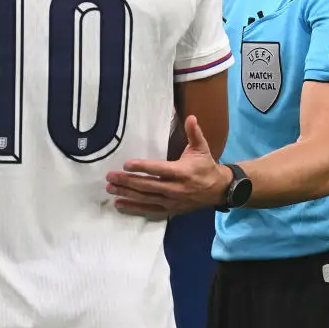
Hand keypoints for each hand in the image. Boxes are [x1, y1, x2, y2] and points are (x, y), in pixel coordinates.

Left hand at [106, 115, 231, 217]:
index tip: (126, 164)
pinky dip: (134, 208)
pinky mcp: (170, 210)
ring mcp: (171, 202)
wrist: (218, 190)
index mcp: (182, 172)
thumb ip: (194, 133)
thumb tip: (191, 117)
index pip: (158, 169)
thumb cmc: (206, 167)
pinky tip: (119, 204)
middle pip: (147, 186)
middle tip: (110, 177)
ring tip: (110, 189)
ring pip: (146, 199)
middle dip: (127, 181)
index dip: (142, 167)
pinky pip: (149, 210)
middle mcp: (175, 189)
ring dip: (127, 194)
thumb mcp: (202, 148)